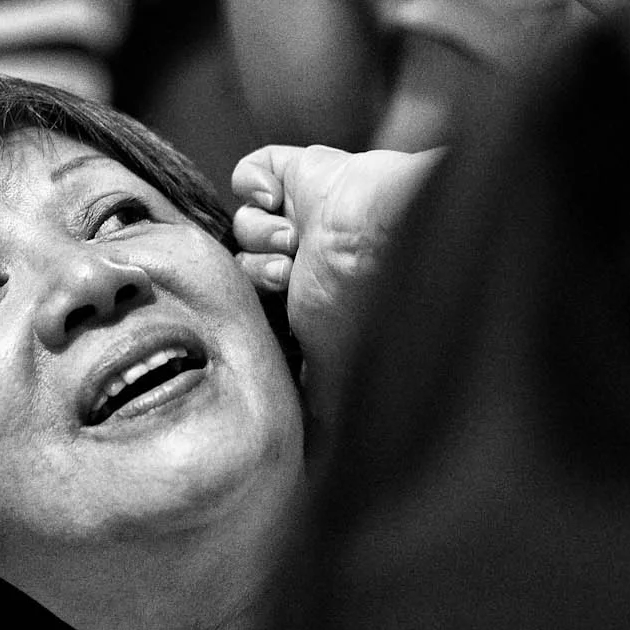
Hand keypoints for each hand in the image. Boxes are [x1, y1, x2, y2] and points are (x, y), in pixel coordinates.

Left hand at [232, 144, 441, 394]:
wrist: (384, 229)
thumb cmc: (364, 298)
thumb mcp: (334, 367)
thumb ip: (321, 403)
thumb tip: (315, 457)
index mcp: (314, 295)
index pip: (263, 303)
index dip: (258, 306)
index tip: (277, 312)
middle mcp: (309, 254)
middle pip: (246, 262)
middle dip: (259, 273)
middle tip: (288, 276)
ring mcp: (304, 212)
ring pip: (245, 222)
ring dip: (261, 235)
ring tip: (294, 241)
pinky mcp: (301, 172)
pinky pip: (251, 173)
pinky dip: (254, 185)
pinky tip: (277, 199)